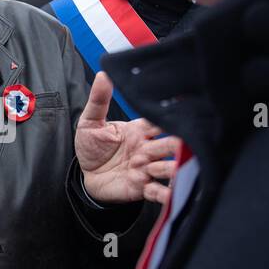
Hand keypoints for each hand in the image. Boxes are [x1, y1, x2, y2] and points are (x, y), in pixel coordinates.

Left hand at [76, 72, 180, 205]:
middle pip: (170, 144)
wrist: (86, 176)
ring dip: (172, 168)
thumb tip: (103, 74)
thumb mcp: (90, 122)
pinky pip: (159, 192)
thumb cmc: (91, 147)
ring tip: (170, 169)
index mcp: (140, 131)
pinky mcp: (143, 188)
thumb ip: (98, 100)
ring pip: (169, 167)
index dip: (170, 119)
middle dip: (176, 144)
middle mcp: (149, 149)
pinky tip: (170, 194)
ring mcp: (148, 169)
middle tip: (179, 144)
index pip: (160, 122)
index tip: (182, 115)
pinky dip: (166, 194)